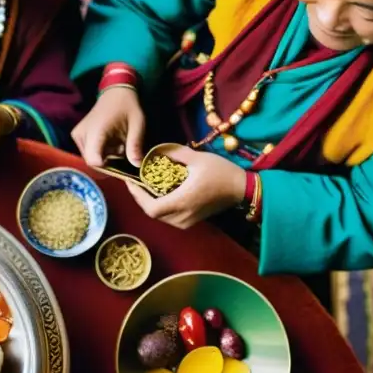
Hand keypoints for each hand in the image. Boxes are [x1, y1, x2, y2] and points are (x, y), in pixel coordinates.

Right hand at [72, 87, 146, 166]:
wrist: (115, 93)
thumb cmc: (127, 106)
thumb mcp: (137, 124)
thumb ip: (135, 145)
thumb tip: (137, 165)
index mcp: (96, 130)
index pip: (93, 160)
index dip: (107, 167)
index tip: (120, 162)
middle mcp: (82, 134)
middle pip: (93, 162)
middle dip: (109, 161)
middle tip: (122, 149)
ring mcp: (77, 136)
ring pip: (91, 158)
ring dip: (105, 156)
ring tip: (116, 143)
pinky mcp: (77, 136)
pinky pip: (89, 152)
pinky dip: (100, 152)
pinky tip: (109, 142)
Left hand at [126, 146, 247, 228]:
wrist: (241, 189)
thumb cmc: (221, 173)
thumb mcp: (197, 158)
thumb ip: (175, 154)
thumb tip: (156, 150)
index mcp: (181, 202)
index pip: (150, 207)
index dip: (137, 196)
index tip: (130, 181)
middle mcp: (181, 217)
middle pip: (152, 213)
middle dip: (141, 198)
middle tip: (136, 182)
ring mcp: (186, 222)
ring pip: (160, 216)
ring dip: (150, 203)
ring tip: (145, 186)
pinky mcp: (190, 222)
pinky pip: (169, 217)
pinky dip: (161, 206)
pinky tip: (160, 193)